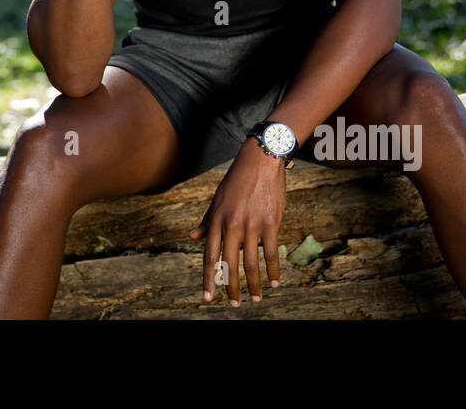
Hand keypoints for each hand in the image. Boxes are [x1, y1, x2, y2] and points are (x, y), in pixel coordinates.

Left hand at [189, 138, 285, 305]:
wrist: (260, 160)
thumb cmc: (236, 179)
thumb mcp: (217, 199)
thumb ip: (207, 221)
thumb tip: (192, 237)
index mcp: (217, 220)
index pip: (210, 256)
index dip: (209, 278)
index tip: (208, 297)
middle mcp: (232, 225)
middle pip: (230, 264)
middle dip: (232, 288)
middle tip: (235, 304)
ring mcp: (252, 224)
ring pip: (252, 263)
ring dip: (254, 284)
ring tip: (256, 298)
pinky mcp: (271, 223)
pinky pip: (271, 252)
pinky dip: (273, 270)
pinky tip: (273, 283)